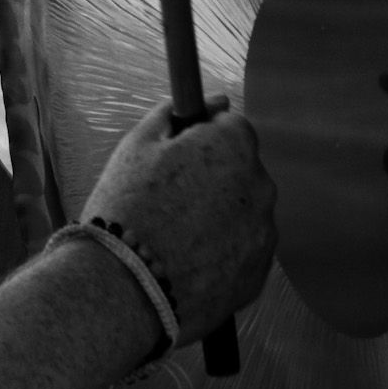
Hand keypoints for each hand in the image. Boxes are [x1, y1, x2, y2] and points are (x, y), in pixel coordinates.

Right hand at [80, 97, 276, 346]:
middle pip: (241, 170)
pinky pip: (243, 252)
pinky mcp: (258, 274)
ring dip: (219, 217)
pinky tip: (187, 263)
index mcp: (233, 146)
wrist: (124, 288)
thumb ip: (176, 113)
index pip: (231, 126)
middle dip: (213, 179)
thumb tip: (216, 100)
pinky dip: (223, 254)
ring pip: (243, 213)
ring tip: (175, 238)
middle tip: (169, 201)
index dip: (201, 139)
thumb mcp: (137, 145)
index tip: (176, 157)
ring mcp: (263, 233)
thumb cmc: (126, 208)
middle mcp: (260, 185)